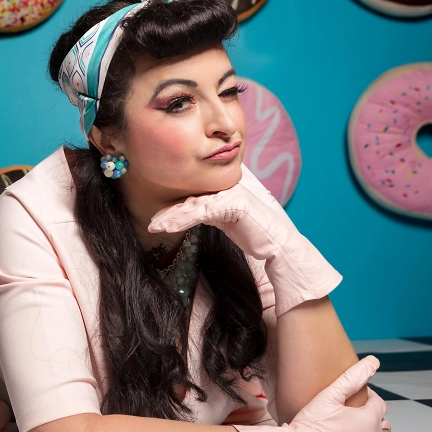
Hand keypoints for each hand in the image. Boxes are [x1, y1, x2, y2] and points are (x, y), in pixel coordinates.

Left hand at [148, 164, 341, 316]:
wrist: (279, 245)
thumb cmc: (254, 233)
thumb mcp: (227, 219)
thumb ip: (211, 211)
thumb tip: (191, 212)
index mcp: (226, 188)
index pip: (195, 195)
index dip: (176, 207)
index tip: (157, 218)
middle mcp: (228, 186)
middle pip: (192, 198)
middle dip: (170, 212)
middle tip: (152, 223)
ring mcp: (232, 193)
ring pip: (194, 204)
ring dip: (172, 217)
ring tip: (155, 227)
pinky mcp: (235, 203)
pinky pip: (202, 211)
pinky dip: (182, 219)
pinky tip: (168, 227)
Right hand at [232, 355, 390, 431]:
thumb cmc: (312, 425)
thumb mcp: (329, 396)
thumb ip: (352, 378)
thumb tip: (372, 362)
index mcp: (369, 420)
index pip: (379, 403)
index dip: (368, 396)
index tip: (355, 396)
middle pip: (383, 422)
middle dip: (372, 414)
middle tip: (353, 410)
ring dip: (371, 430)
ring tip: (352, 423)